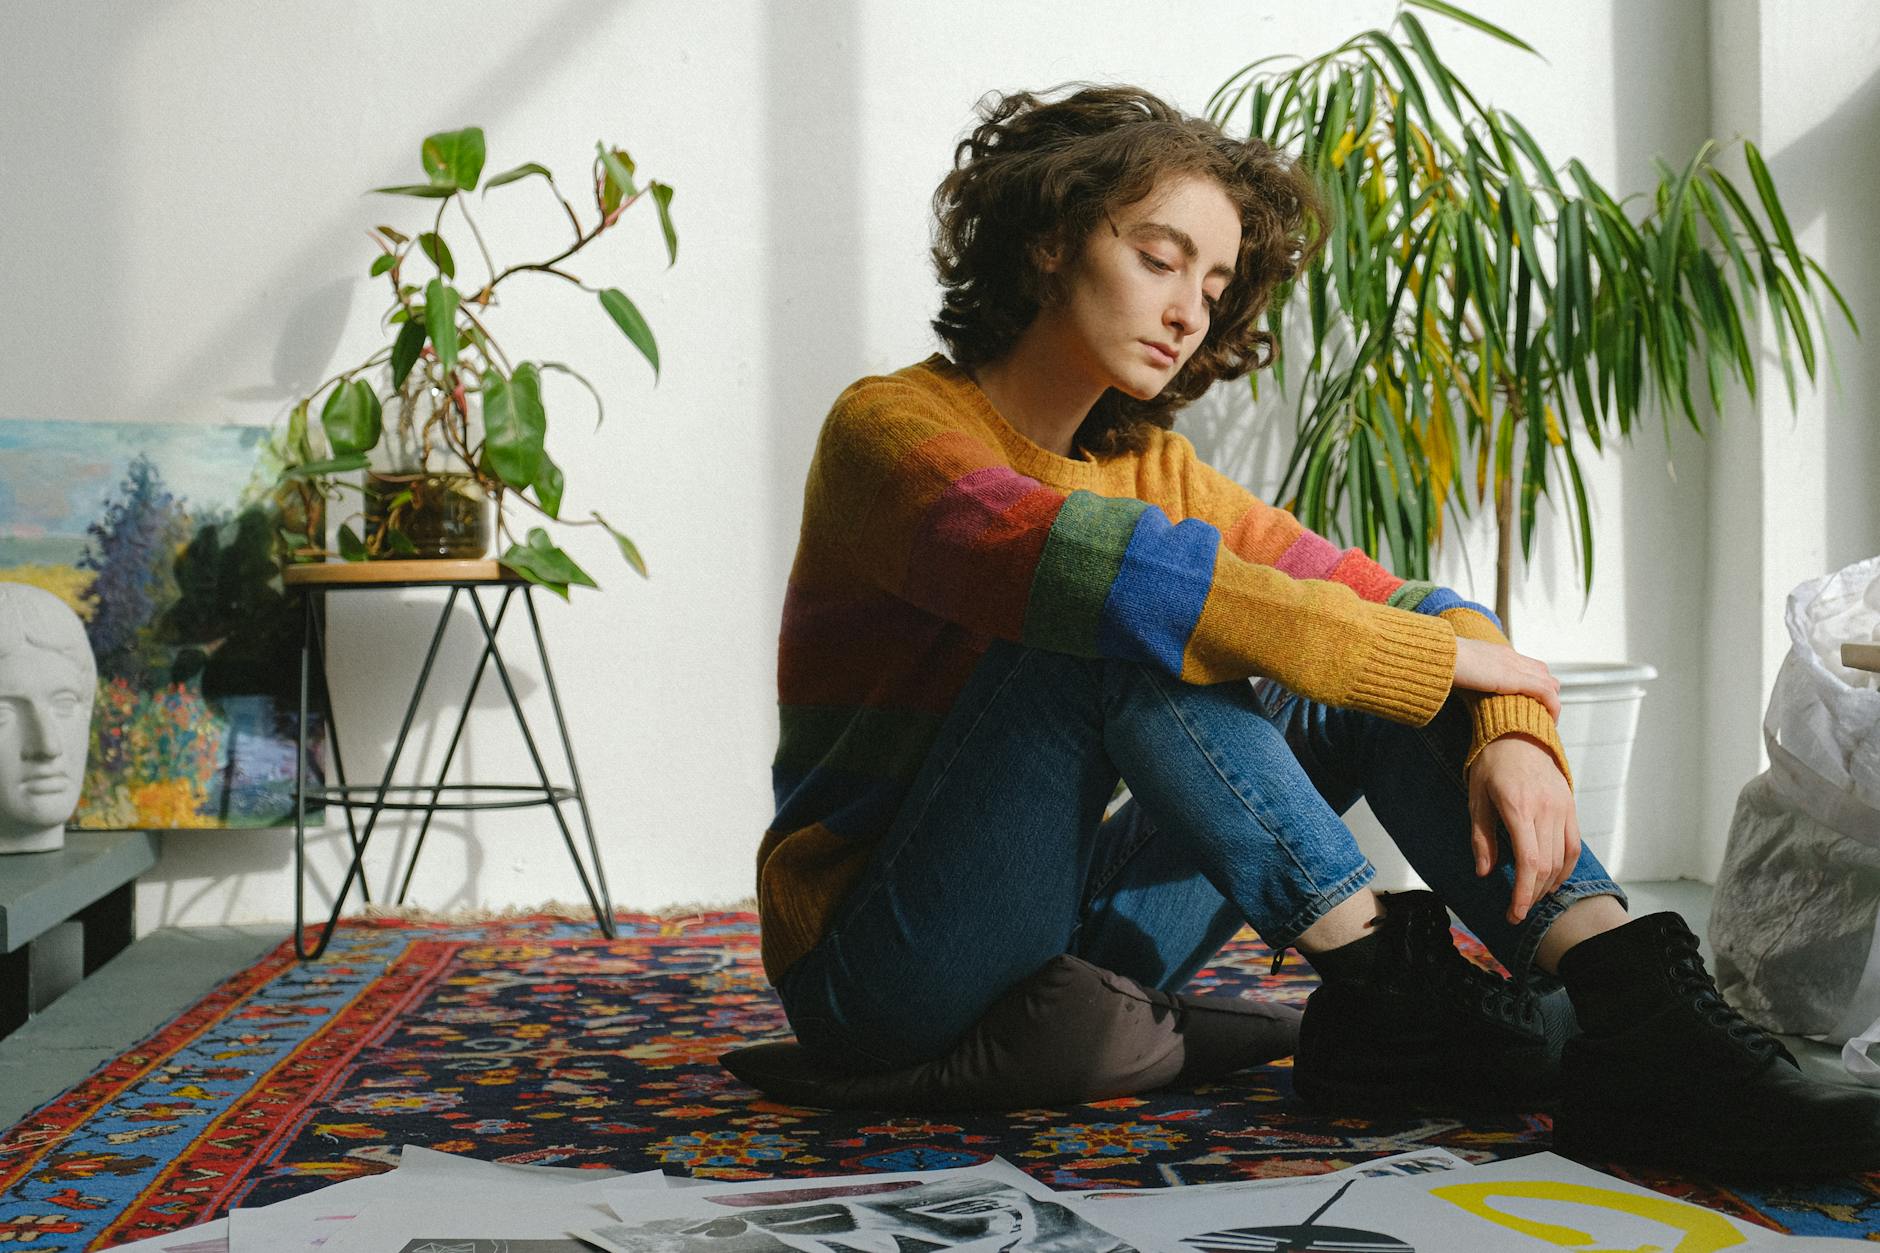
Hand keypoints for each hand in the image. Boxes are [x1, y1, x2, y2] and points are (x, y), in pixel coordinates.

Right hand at [1452, 638, 1561, 720]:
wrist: (1442, 655)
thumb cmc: (1442, 662)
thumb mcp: (1457, 668)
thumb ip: (1465, 675)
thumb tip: (1456, 684)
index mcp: (1496, 653)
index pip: (1525, 664)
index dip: (1533, 681)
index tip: (1530, 700)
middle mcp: (1510, 657)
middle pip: (1542, 672)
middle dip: (1547, 692)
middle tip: (1541, 712)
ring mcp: (1516, 666)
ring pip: (1549, 682)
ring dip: (1552, 702)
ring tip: (1548, 720)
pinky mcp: (1517, 679)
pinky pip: (1546, 693)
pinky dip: (1553, 706)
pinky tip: (1551, 720)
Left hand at [1469, 733, 1579, 924]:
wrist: (1519, 732)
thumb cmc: (1490, 765)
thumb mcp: (1476, 799)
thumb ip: (1481, 837)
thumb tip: (1484, 872)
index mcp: (1518, 808)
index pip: (1528, 862)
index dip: (1522, 893)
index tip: (1514, 913)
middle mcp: (1545, 810)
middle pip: (1545, 866)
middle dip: (1531, 895)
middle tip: (1517, 912)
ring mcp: (1562, 808)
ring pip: (1561, 860)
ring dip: (1547, 885)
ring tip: (1531, 899)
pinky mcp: (1571, 806)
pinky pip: (1573, 845)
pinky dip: (1564, 868)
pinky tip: (1551, 881)